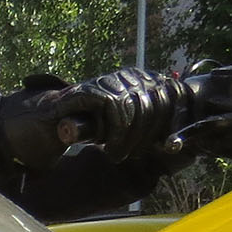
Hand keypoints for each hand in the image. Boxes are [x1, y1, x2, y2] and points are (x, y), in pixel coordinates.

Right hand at [75, 67, 190, 162]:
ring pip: (136, 107)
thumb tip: (175, 145)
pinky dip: (115, 131)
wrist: (55, 119)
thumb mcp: (129, 128)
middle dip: (147, 136)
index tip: (167, 147)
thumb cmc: (95, 125)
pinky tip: (107, 146)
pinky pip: (114, 106)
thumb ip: (151, 130)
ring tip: (117, 154)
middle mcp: (131, 75)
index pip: (172, 97)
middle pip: (156, 104)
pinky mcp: (93, 88)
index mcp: (146, 80)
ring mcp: (112, 79)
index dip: (172, 123)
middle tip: (133, 155)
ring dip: (128, 138)